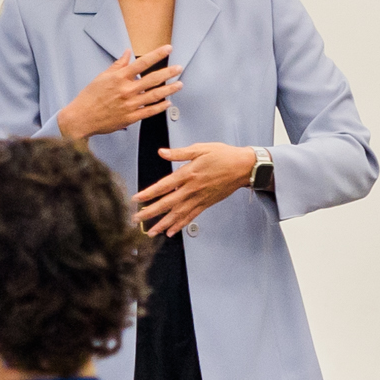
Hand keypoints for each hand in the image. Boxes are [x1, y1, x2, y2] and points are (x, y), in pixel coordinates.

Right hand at [57, 47, 181, 142]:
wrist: (81, 117)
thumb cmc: (90, 97)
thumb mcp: (102, 77)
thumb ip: (118, 65)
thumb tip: (128, 52)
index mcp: (119, 77)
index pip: (142, 62)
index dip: (157, 54)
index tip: (168, 49)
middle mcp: (126, 90)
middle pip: (152, 79)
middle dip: (168, 72)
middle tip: (179, 68)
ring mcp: (129, 104)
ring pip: (154, 96)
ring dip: (169, 89)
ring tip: (179, 84)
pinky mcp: (130, 117)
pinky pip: (149, 112)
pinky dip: (160, 107)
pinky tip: (168, 103)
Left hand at [133, 142, 253, 236]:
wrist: (243, 167)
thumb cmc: (223, 155)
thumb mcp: (200, 148)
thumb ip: (179, 153)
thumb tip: (161, 152)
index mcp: (188, 173)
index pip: (163, 185)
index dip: (149, 193)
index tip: (136, 199)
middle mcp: (192, 189)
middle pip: (167, 203)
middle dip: (150, 212)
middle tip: (136, 219)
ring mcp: (199, 198)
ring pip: (178, 214)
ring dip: (163, 224)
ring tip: (151, 231)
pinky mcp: (206, 204)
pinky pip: (190, 217)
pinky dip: (180, 225)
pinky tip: (171, 232)